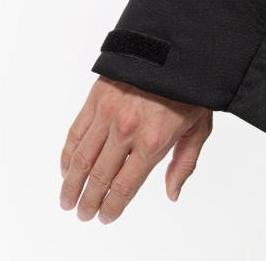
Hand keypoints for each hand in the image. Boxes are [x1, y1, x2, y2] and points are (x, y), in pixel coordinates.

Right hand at [60, 77, 211, 223]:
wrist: (175, 49)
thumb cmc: (190, 89)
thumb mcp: (199, 127)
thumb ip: (184, 163)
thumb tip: (172, 193)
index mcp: (154, 141)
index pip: (125, 186)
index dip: (113, 207)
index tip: (106, 217)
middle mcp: (127, 130)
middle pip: (99, 177)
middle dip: (89, 201)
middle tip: (83, 214)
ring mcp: (108, 113)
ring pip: (81, 158)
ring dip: (71, 183)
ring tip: (66, 199)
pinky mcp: (96, 97)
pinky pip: (76, 131)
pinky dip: (68, 153)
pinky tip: (66, 166)